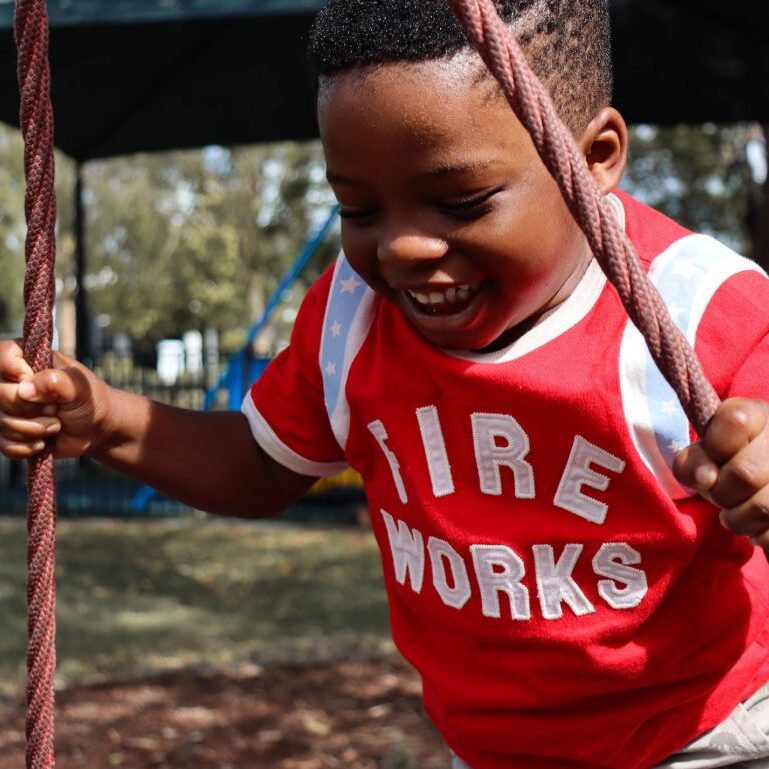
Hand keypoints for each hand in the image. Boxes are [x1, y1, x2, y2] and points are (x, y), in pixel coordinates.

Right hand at [0, 339, 110, 458]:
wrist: (96, 429)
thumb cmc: (90, 401)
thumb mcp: (80, 388)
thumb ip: (55, 382)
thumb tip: (25, 389)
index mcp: (30, 361)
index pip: (4, 354)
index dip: (14, 370)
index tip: (33, 380)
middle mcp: (14, 382)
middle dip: (30, 408)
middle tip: (55, 409)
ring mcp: (8, 408)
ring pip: (1, 422)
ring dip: (34, 429)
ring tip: (56, 425)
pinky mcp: (9, 432)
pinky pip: (3, 444)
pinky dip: (26, 447)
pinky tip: (43, 443)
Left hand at [673, 398, 768, 550]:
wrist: (760, 476)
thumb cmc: (726, 464)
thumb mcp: (703, 456)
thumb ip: (692, 462)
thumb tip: (706, 478)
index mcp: (760, 415)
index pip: (734, 421)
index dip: (715, 447)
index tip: (715, 456)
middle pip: (745, 473)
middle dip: (722, 492)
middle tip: (723, 493)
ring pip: (763, 508)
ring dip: (739, 519)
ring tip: (739, 512)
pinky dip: (761, 536)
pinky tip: (760, 525)